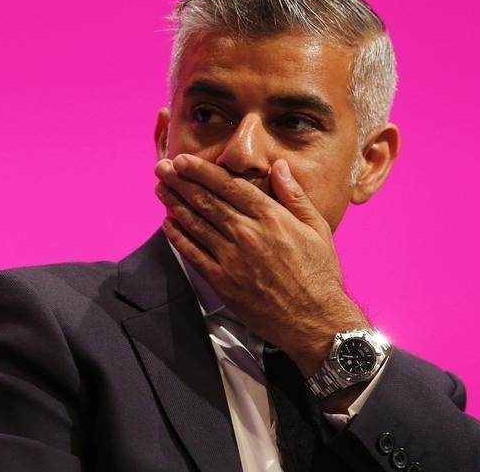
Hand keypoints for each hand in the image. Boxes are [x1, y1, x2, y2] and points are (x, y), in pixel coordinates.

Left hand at [154, 154, 368, 376]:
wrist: (314, 321)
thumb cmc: (319, 273)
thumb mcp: (317, 228)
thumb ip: (294, 196)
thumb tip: (278, 166)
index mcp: (271, 217)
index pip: (228, 185)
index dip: (202, 171)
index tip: (183, 160)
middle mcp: (248, 234)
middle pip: (206, 201)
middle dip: (180, 181)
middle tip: (161, 168)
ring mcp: (232, 258)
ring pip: (195, 224)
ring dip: (174, 204)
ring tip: (160, 189)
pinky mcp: (222, 282)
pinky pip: (193, 254)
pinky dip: (178, 237)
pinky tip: (167, 223)